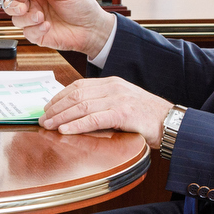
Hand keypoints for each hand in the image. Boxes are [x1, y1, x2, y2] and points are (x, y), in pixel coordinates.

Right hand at [3, 0, 116, 57]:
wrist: (93, 28)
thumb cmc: (83, 7)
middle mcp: (35, 6)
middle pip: (11, 6)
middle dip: (13, 7)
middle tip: (23, 8)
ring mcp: (36, 22)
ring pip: (17, 20)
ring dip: (27, 18)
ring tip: (41, 17)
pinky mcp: (39, 35)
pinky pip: (28, 33)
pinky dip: (36, 29)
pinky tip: (48, 26)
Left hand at [40, 75, 172, 144]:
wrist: (172, 122)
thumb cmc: (147, 117)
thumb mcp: (122, 104)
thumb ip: (103, 104)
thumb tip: (78, 113)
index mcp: (111, 83)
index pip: (78, 86)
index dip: (59, 97)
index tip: (47, 108)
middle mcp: (113, 88)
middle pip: (76, 95)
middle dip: (56, 108)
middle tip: (42, 119)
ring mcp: (118, 99)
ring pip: (82, 106)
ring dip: (62, 117)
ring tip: (48, 125)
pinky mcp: (123, 114)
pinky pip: (94, 119)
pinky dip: (77, 125)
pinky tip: (65, 130)